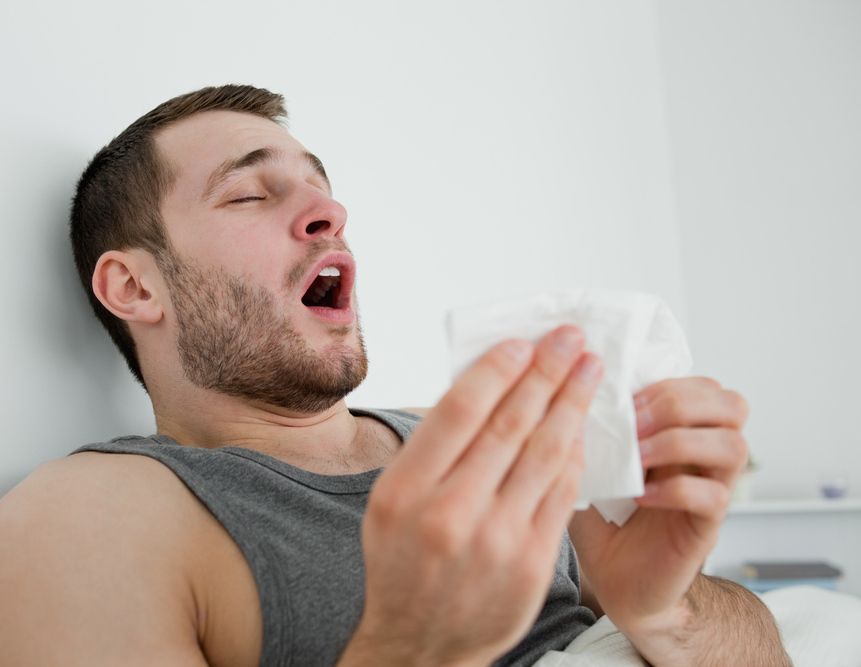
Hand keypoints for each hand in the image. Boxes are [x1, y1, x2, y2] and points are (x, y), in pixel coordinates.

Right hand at [339, 327, 602, 666]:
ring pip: (544, 454)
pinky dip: (573, 454)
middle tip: (570, 339)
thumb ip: (431, 451)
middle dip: (546, 373)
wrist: (420, 642)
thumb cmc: (403, 562)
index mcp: (405, 491)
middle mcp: (449, 513)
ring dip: (571, 404)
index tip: (523, 343)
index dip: (496, 370)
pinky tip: (582, 426)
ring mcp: (495, 540)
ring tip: (589, 371)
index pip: (459, 412)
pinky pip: (561, 494)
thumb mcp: (390, 502)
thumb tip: (483, 386)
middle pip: (508, 425)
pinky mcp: (532, 563)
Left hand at [568, 378, 748, 641]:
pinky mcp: (706, 529)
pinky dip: (675, 490)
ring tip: (638, 457)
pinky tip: (639, 496)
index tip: (622, 399)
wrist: (614, 581)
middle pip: (733, 405)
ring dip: (681, 442)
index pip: (705, 386)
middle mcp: (703, 458)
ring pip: (735, 446)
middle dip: (681, 402)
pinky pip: (714, 498)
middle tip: (635, 424)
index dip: (667, 383)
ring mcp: (710, 492)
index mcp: (680, 433)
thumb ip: (592, 429)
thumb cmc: (602, 519)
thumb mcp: (590, 463)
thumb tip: (571, 388)